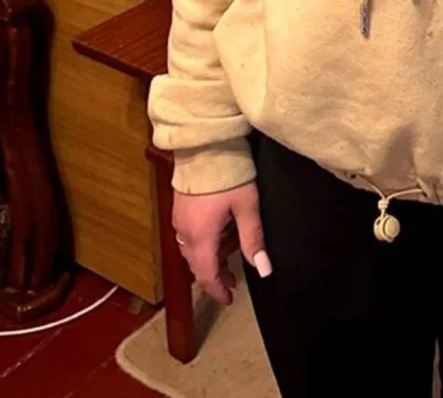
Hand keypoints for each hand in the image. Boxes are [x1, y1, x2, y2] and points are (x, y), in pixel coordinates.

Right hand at [172, 181, 271, 304]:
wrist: (205, 143)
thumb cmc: (229, 174)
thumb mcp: (247, 206)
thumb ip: (253, 239)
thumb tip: (263, 270)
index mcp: (200, 237)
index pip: (206, 275)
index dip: (218, 290)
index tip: (229, 299)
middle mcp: (185, 232)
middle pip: (197, 264)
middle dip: (215, 273)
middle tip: (234, 278)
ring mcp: (179, 218)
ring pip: (192, 249)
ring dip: (209, 256)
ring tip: (230, 251)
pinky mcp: (179, 205)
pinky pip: (189, 233)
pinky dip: (204, 240)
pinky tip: (219, 230)